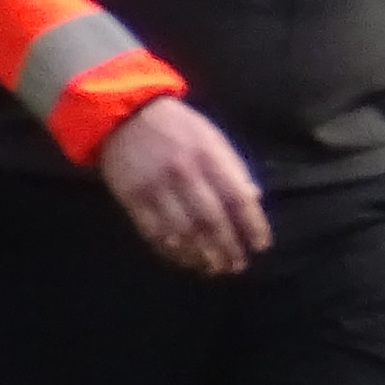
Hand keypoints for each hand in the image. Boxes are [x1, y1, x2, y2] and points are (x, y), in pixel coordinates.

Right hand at [99, 96, 273, 276]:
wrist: (124, 115)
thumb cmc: (177, 127)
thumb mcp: (212, 137)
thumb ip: (233, 167)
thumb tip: (254, 198)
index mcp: (209, 156)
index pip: (238, 197)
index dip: (252, 225)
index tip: (261, 245)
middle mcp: (183, 173)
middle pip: (211, 220)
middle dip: (228, 247)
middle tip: (238, 265)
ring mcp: (155, 188)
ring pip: (183, 232)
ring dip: (202, 255)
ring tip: (216, 269)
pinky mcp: (132, 199)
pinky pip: (154, 232)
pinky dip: (172, 250)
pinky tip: (186, 260)